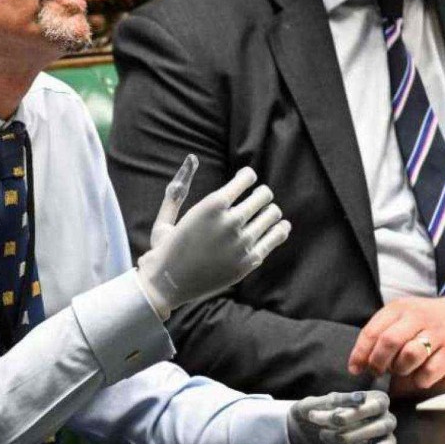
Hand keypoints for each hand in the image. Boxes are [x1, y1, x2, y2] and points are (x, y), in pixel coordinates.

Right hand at [135, 157, 290, 316]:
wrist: (168, 285)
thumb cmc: (165, 249)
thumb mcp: (166, 217)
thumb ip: (178, 188)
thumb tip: (192, 159)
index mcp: (212, 205)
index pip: (246, 178)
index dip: (247, 176)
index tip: (246, 178)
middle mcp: (230, 222)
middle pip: (264, 195)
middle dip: (261, 193)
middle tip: (257, 196)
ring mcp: (242, 243)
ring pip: (272, 215)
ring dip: (269, 211)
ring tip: (265, 213)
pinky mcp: (249, 262)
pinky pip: (275, 238)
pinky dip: (279, 229)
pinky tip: (279, 227)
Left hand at [287, 391, 396, 443]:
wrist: (306, 431)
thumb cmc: (317, 412)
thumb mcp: (319, 404)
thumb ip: (336, 400)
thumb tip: (359, 397)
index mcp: (377, 401)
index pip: (376, 405)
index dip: (356, 413)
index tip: (334, 419)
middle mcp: (387, 420)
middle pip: (379, 428)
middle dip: (350, 434)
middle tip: (323, 435)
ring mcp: (388, 441)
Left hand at [348, 287, 444, 387]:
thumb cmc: (428, 318)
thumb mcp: (404, 314)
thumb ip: (382, 331)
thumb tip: (359, 362)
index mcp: (400, 308)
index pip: (371, 331)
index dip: (360, 353)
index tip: (355, 369)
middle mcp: (418, 317)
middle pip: (388, 342)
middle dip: (377, 362)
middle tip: (377, 372)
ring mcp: (438, 333)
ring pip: (409, 356)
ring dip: (400, 369)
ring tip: (401, 370)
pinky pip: (430, 372)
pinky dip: (420, 379)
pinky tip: (419, 376)